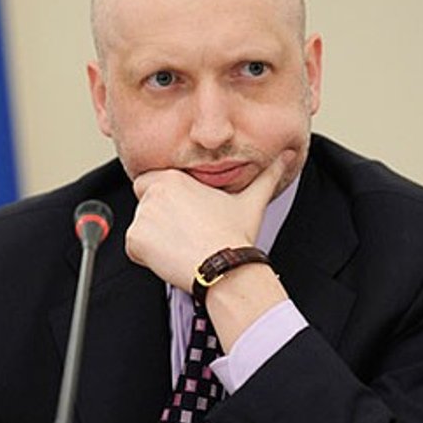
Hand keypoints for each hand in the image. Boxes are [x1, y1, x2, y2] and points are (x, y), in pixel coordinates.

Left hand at [126, 152, 292, 290]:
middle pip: (145, 204)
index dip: (167, 200)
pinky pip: (133, 249)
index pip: (152, 183)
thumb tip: (288, 156)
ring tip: (183, 246)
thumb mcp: (252, 199)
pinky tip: (173, 258)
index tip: (184, 215)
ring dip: (155, 239)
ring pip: (141, 228)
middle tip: (185, 233)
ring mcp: (142, 217)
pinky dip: (148, 257)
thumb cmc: (236, 235)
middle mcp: (153, 192)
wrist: (226, 266)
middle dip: (159, 218)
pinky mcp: (135, 241)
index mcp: (174, 177)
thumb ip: (267, 174)